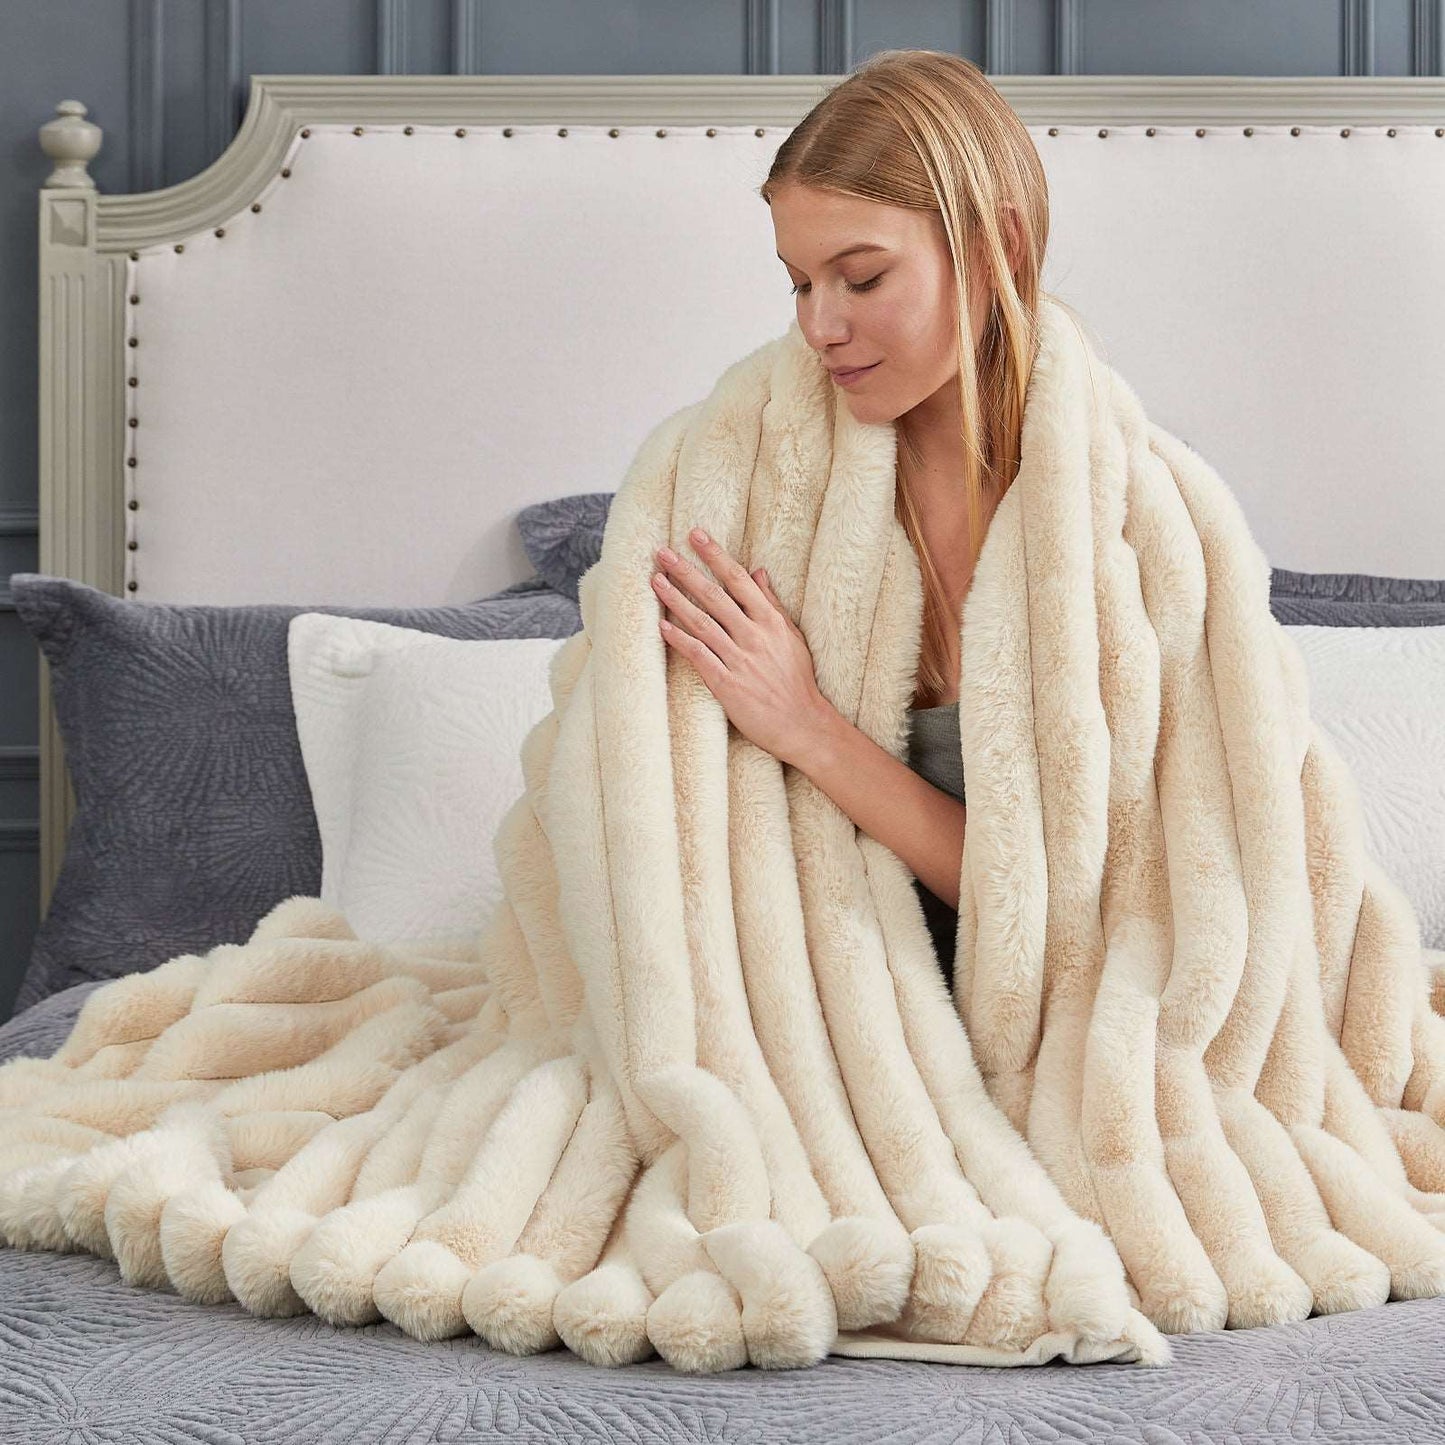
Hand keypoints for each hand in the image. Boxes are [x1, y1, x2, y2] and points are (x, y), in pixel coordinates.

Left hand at [651, 527, 835, 767]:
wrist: (803, 724)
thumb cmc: (797, 680)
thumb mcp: (790, 636)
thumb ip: (771, 603)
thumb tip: (759, 571)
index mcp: (770, 621)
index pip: (738, 580)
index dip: (715, 556)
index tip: (695, 535)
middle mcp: (754, 636)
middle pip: (714, 596)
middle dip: (686, 572)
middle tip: (662, 553)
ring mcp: (740, 660)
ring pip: (701, 622)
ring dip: (676, 600)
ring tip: (655, 581)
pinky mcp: (727, 684)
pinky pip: (699, 656)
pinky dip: (679, 640)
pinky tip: (662, 627)